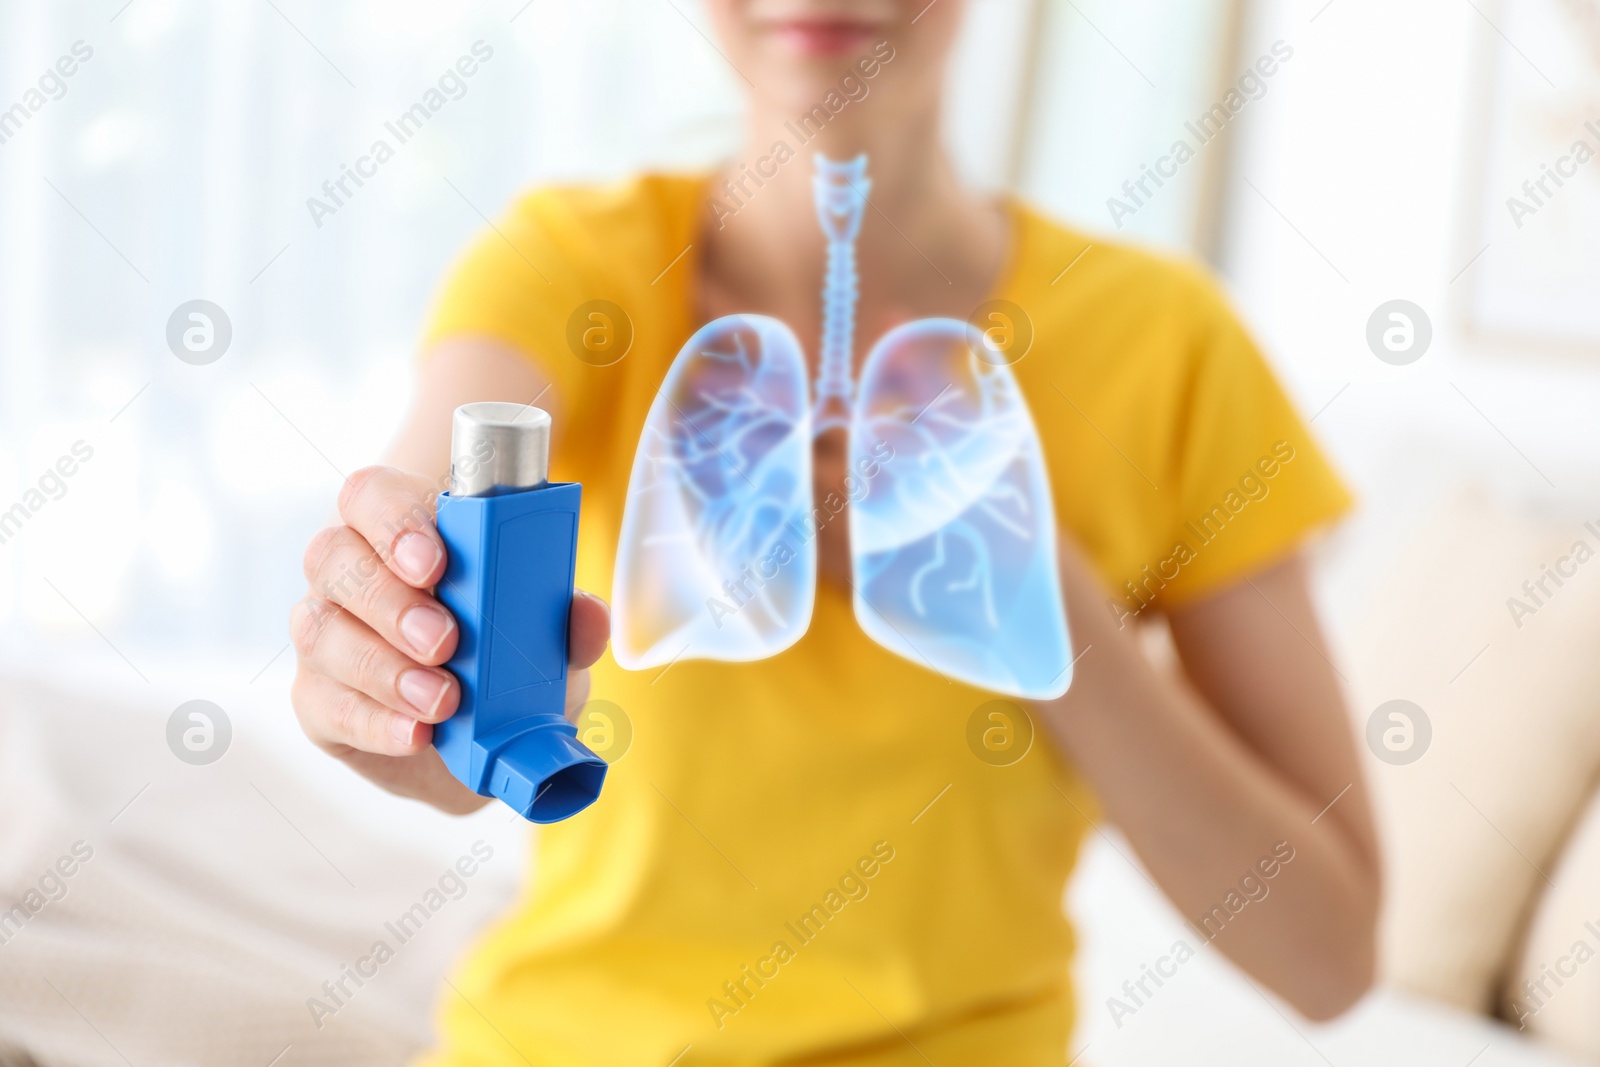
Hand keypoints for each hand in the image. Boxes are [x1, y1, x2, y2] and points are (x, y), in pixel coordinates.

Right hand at [289, 465, 610, 813]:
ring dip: (385, 667)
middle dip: (391, 600)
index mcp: (407, 530)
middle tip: (445, 640)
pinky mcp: (318, 697)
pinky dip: (376, 721)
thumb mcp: (550, 641)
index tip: (438, 562)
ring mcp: (327, 632)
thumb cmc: (508, 662)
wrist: (483, 745)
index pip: (374, 495)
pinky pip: (326, 702)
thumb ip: (569, 622)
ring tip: (443, 700)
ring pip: (321, 630)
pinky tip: (416, 733)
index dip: (395, 520)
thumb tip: (589, 613)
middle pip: (334, 555)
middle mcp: (351, 571)